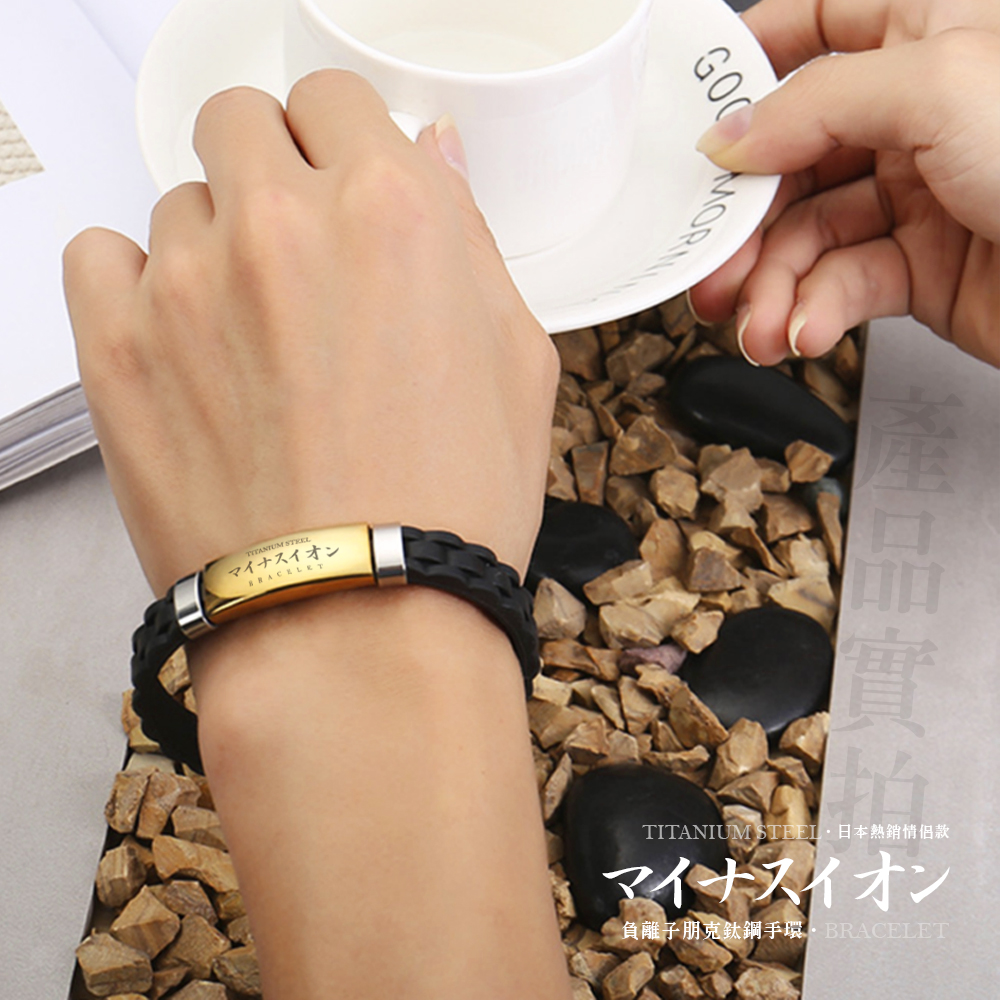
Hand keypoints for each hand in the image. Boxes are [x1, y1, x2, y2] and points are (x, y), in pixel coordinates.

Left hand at [64, 72, 570, 999]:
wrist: (360, 622)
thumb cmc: (453, 507)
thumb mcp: (518, 362)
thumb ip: (469, 238)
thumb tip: (429, 153)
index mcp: (396, 211)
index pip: (335, 99)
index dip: (339, 141)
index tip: (337, 184)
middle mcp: (284, 221)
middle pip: (241, 124)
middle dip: (269, 173)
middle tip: (292, 258)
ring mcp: (188, 279)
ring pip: (176, 201)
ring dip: (212, 248)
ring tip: (248, 344)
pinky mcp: (115, 344)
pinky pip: (98, 254)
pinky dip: (133, 283)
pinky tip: (179, 345)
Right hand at [689, 0, 999, 366]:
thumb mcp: (941, 88)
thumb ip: (819, 102)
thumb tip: (732, 134)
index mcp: (932, 30)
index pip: (816, 24)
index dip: (751, 71)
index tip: (697, 121)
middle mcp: (916, 111)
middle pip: (792, 153)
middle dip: (745, 216)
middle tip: (713, 258)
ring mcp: (915, 192)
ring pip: (808, 232)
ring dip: (769, 282)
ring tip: (755, 319)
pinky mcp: (918, 265)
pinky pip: (840, 284)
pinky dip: (812, 311)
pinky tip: (801, 328)